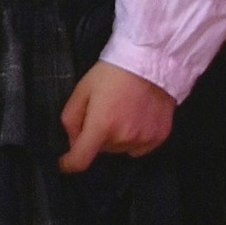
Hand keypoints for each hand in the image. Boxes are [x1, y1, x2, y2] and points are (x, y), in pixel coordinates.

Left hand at [59, 61, 174, 170]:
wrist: (151, 60)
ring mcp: (144, 139)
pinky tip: (138, 117)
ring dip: (118, 137)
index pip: (81, 160)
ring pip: (121, 148)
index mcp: (101, 125)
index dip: (69, 164)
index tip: (66, 161)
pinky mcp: (159, 137)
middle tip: (105, 112)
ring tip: (124, 111)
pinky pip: (140, 147)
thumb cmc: (114, 71)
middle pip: (102, 149)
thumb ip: (71, 119)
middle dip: (98, 136)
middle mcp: (123, 137)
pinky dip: (136, 137)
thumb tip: (72, 140)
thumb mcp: (83, 89)